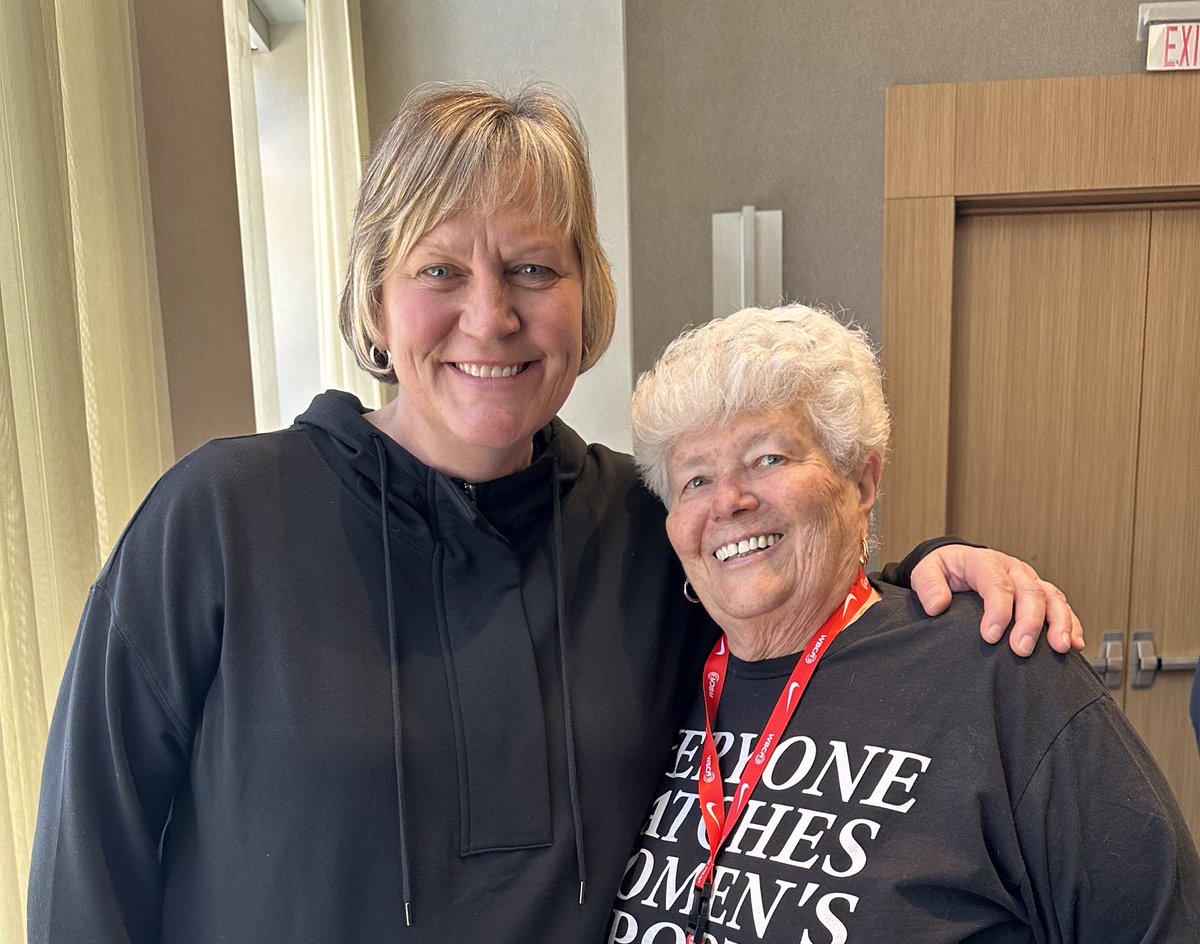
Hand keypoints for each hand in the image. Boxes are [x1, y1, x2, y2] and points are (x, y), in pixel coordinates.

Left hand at [909, 546, 1084, 655]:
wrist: (959, 562)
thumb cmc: (946, 570)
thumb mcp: (927, 571)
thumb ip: (928, 586)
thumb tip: (937, 605)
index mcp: (985, 562)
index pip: (996, 584)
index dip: (997, 611)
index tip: (990, 636)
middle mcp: (1013, 569)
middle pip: (1030, 592)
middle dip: (1029, 622)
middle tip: (1020, 650)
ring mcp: (1030, 580)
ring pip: (1053, 598)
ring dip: (1059, 623)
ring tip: (1059, 648)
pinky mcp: (1041, 594)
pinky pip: (1062, 606)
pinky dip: (1072, 624)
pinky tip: (1074, 644)